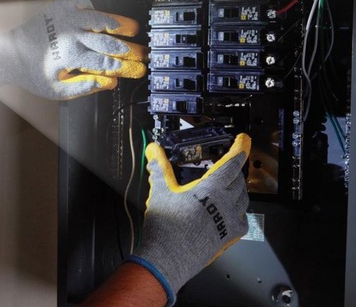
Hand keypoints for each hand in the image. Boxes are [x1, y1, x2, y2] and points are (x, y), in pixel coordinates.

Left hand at [0, 0, 147, 99]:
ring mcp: (64, 18)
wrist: (8, 54)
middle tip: (141, 52)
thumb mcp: (56, 91)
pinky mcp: (58, 7)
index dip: (123, 67)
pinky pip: (82, 1)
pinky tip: (97, 15)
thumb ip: (83, 88)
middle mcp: (70, 35)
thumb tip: (110, 83)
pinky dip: (92, 6)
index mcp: (70, 57)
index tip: (136, 69)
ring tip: (130, 29)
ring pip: (99, 18)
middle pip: (108, 41)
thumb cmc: (32, 75)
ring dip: (116, 24)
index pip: (105, 62)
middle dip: (128, 49)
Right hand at [127, 133, 250, 305]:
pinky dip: (238, 211)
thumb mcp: (160, 191)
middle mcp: (226, 203)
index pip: (233, 162)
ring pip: (243, 199)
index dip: (240, 148)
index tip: (244, 140)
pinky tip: (227, 212)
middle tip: (225, 166)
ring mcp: (229, 221)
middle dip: (234, 170)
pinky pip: (242, 219)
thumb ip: (159, 168)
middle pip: (239, 180)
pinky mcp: (229, 236)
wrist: (168, 258)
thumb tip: (153, 152)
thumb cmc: (166, 228)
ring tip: (226, 188)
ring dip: (238, 190)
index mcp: (212, 188)